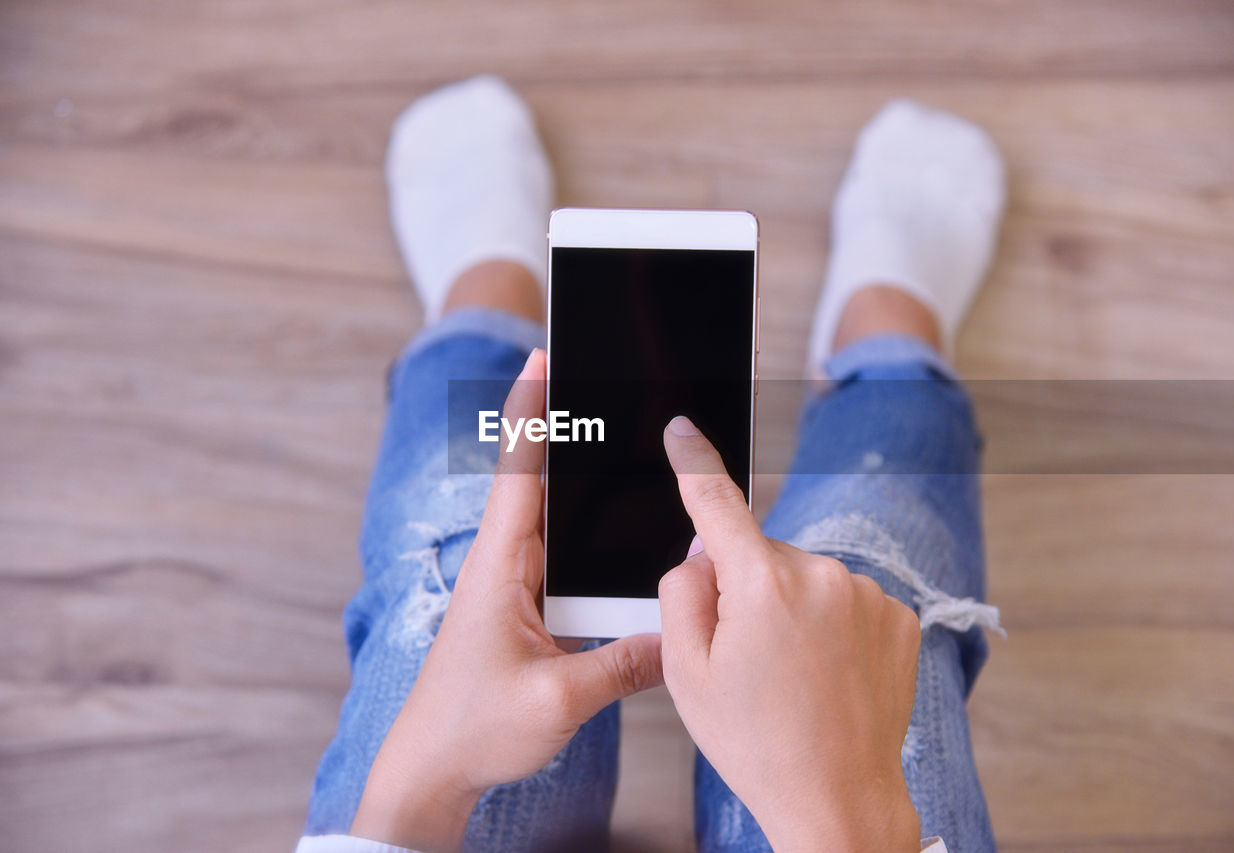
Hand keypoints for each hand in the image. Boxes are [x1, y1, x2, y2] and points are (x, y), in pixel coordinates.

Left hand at [350, 349, 662, 851]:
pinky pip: (566, 568)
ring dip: (589, 495)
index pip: (518, 469)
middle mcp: (505, 566)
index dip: (531, 409)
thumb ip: (626, 663)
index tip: (544, 354)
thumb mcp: (560, 698)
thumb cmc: (473, 729)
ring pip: (559, 526)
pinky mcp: (525, 616)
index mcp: (500, 566)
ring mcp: (514, 590)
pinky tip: (630, 552)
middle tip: (610, 392)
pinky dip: (595, 550)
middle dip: (571, 434)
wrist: (431, 770)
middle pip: (543, 482)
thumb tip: (682, 632)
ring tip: (631, 461)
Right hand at [658, 415, 922, 852]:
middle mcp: (822, 575)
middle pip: (761, 556)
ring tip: (794, 678)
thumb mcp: (684, 672)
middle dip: (747, 590)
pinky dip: (832, 626)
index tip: (681, 430)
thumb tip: (704, 553)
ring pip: (806, 580)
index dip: (693, 460)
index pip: (716, 501)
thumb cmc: (757, 744)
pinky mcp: (899, 616)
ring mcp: (868, 594)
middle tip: (748, 660)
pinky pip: (846, 601)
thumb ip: (682, 592)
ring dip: (792, 610)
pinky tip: (828, 675)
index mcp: (762, 585)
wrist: (838, 799)